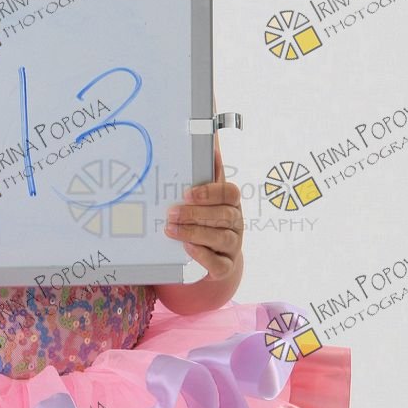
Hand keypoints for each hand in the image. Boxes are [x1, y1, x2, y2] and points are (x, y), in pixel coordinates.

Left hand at [163, 137, 242, 280]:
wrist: (216, 257)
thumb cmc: (209, 220)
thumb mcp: (208, 197)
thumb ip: (209, 172)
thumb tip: (212, 140)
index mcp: (231, 204)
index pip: (230, 194)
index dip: (210, 192)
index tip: (188, 193)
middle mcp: (236, 224)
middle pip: (224, 216)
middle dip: (196, 214)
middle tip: (171, 212)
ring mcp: (232, 247)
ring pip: (221, 238)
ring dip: (195, 233)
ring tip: (171, 229)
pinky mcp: (226, 268)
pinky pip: (219, 264)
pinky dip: (204, 256)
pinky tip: (188, 248)